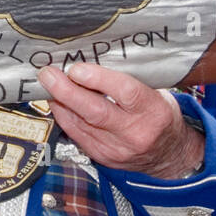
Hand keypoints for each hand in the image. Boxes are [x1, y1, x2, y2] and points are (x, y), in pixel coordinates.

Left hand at [36, 62, 204, 179]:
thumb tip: (94, 58)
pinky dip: (64, 116)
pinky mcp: (102, 157)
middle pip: (95, 112)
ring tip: (47, 83)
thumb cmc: (160, 115)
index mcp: (154, 111)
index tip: (77, 68)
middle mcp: (135, 132)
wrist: (168, 156)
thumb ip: (129, 79)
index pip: (125, 93)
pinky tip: (56, 102)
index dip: (98, 79)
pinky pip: (76, 134)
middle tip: (48, 74)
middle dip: (67, 91)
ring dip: (60, 102)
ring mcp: (117, 149)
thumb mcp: (156, 93)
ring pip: (80, 124)